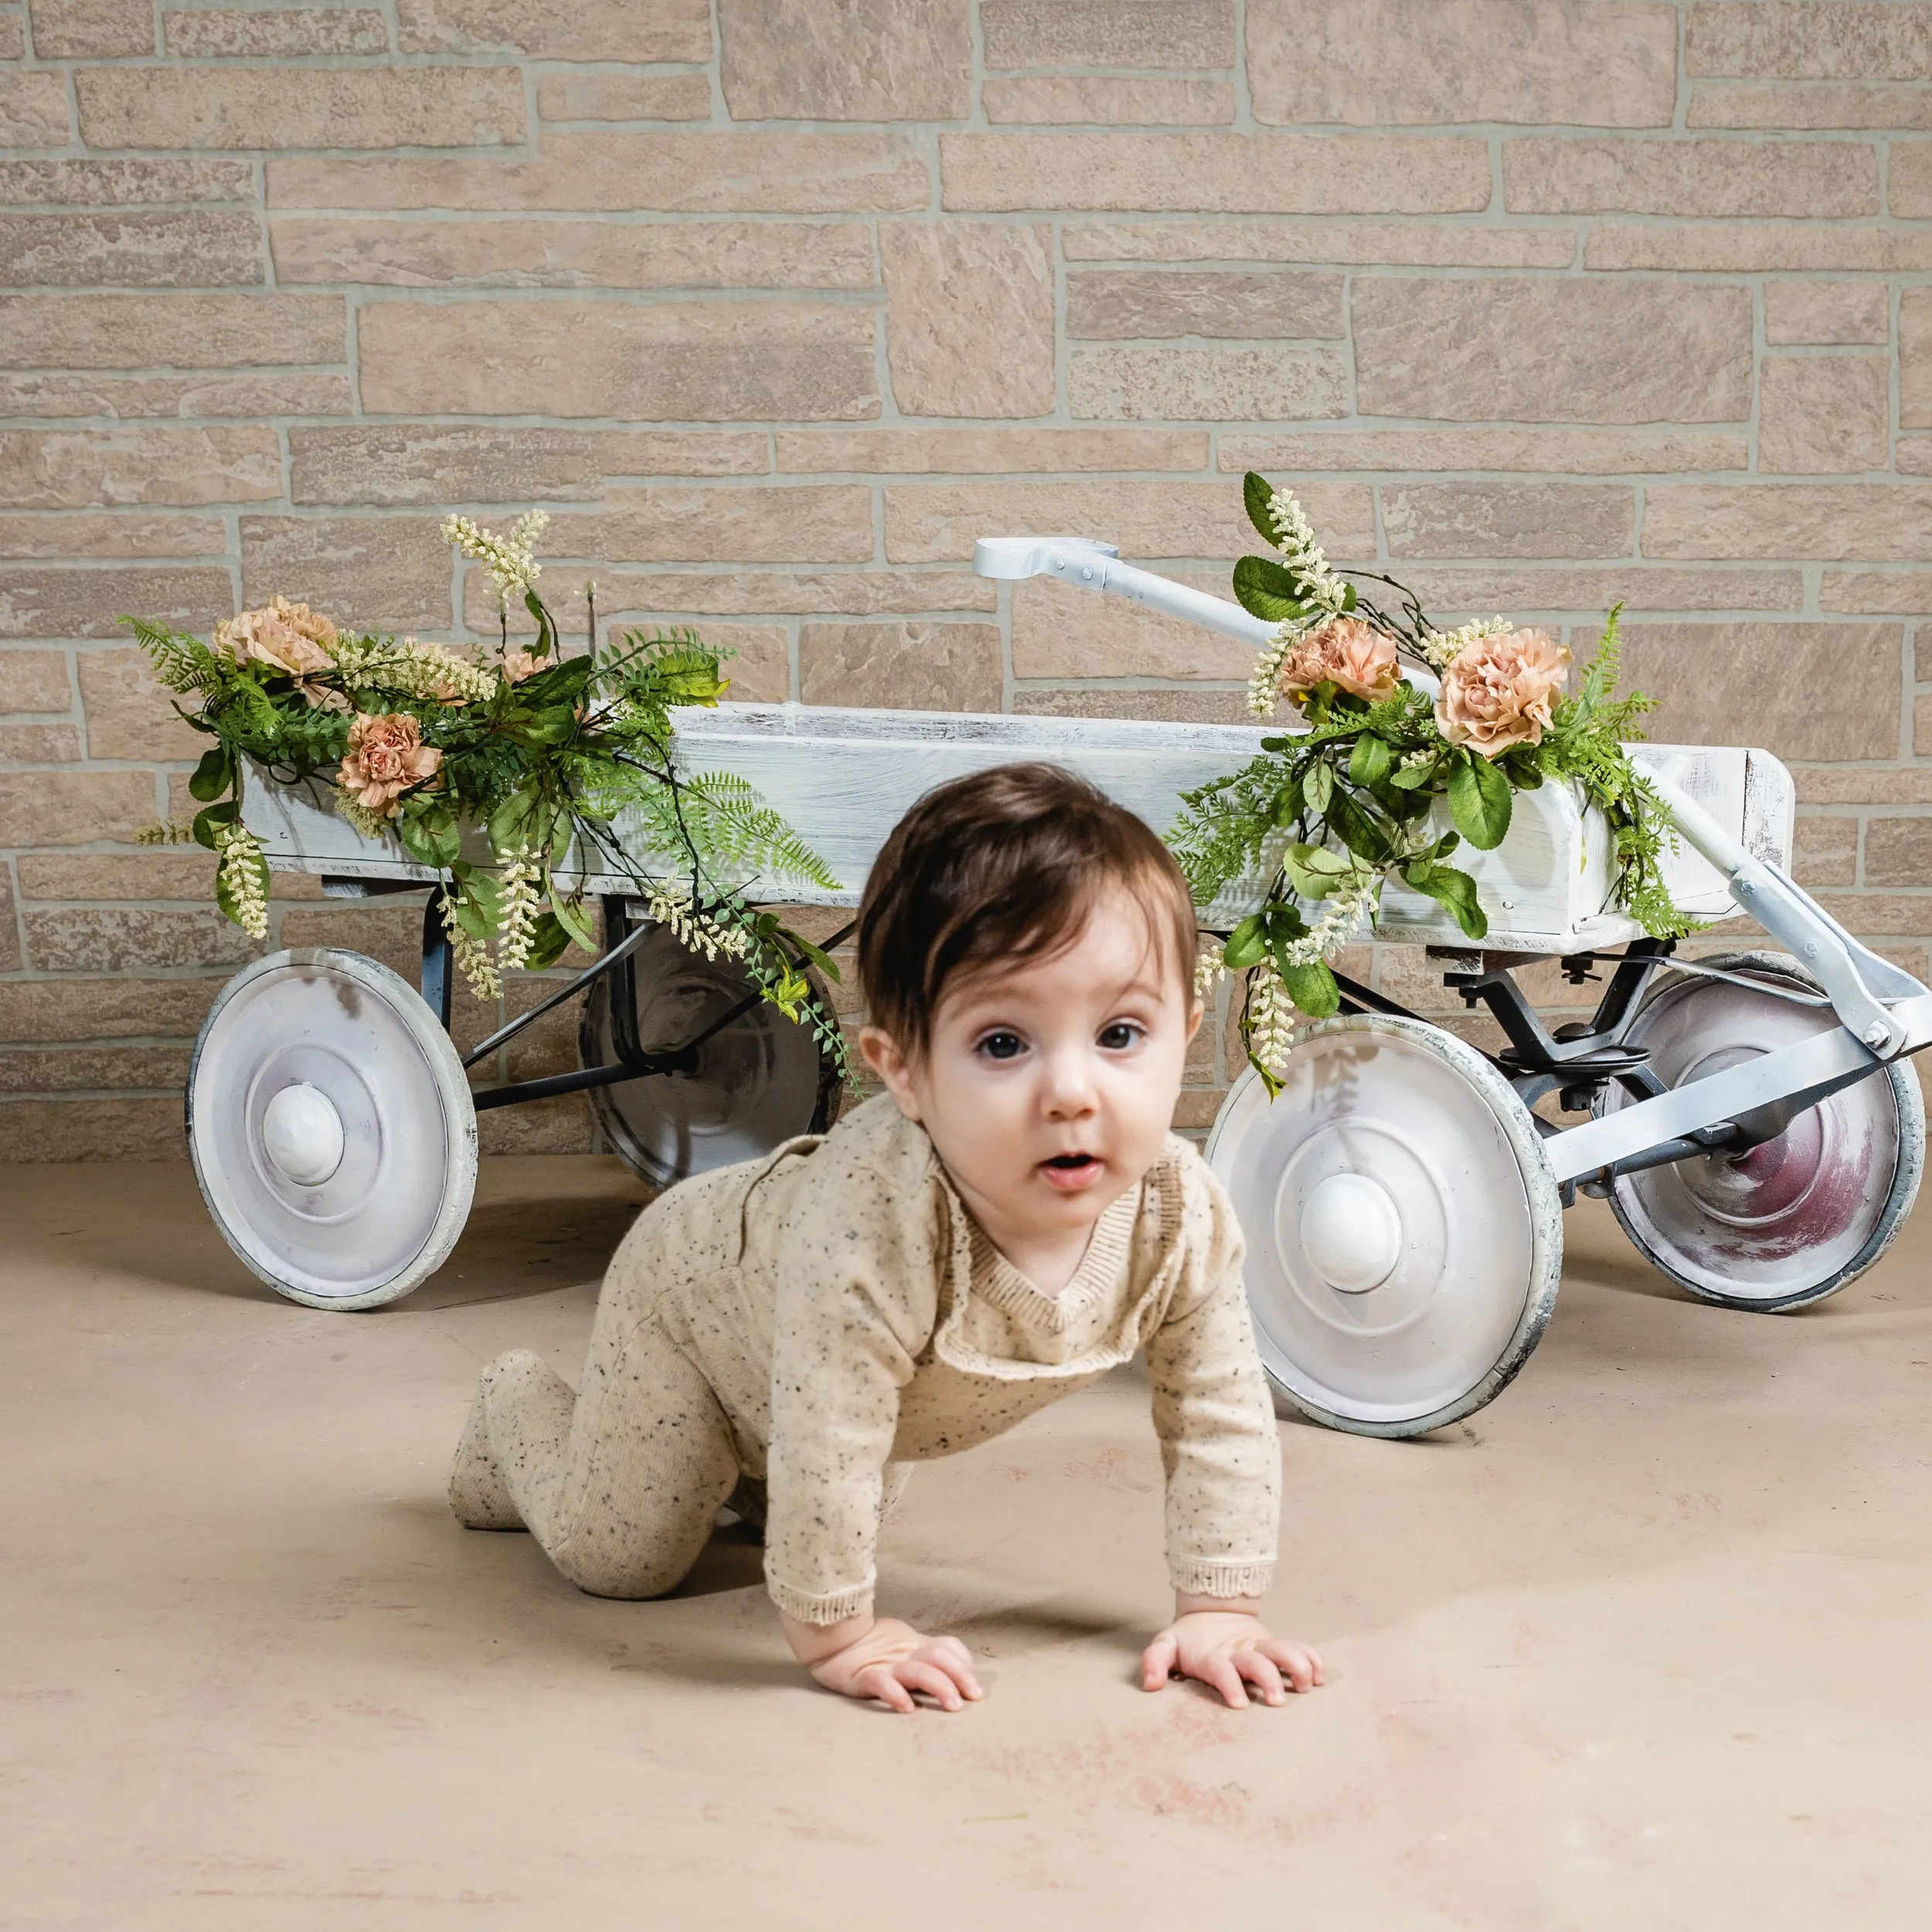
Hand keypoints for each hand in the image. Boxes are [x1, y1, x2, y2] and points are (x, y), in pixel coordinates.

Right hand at [796, 1615, 985, 1713]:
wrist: (830, 1640)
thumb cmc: (871, 1649)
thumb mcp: (904, 1648)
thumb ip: (926, 1657)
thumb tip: (959, 1675)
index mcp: (915, 1646)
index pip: (947, 1646)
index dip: (964, 1663)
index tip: (975, 1687)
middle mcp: (905, 1654)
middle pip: (939, 1656)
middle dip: (960, 1676)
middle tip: (972, 1698)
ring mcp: (884, 1665)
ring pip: (918, 1670)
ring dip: (940, 1686)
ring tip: (953, 1706)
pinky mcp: (863, 1677)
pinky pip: (881, 1684)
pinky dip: (896, 1694)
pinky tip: (906, 1707)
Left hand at [1140, 1606, 1323, 1708]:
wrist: (1210, 1611)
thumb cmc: (1188, 1640)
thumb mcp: (1166, 1645)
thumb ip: (1155, 1661)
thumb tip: (1150, 1685)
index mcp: (1212, 1656)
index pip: (1221, 1669)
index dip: (1229, 1684)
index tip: (1240, 1704)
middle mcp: (1239, 1651)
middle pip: (1257, 1661)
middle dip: (1268, 1679)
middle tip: (1277, 1702)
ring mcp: (1259, 1646)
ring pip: (1281, 1650)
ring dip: (1296, 1665)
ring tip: (1306, 1686)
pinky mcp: (1273, 1644)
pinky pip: (1297, 1647)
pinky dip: (1311, 1658)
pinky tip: (1321, 1676)